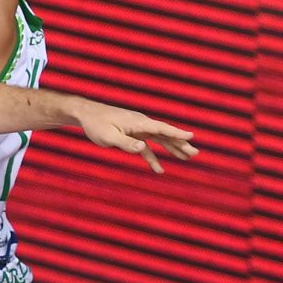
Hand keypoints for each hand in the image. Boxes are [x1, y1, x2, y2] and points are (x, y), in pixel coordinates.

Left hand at [76, 102, 198, 173]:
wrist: (86, 114)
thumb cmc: (96, 124)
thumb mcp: (108, 136)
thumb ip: (126, 143)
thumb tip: (143, 147)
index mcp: (137, 122)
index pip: (160, 128)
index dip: (176, 133)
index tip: (191, 136)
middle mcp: (140, 124)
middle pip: (164, 134)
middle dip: (180, 143)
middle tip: (195, 153)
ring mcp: (137, 128)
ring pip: (158, 139)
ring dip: (172, 148)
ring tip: (187, 158)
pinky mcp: (132, 134)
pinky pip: (146, 146)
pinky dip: (153, 156)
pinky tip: (159, 169)